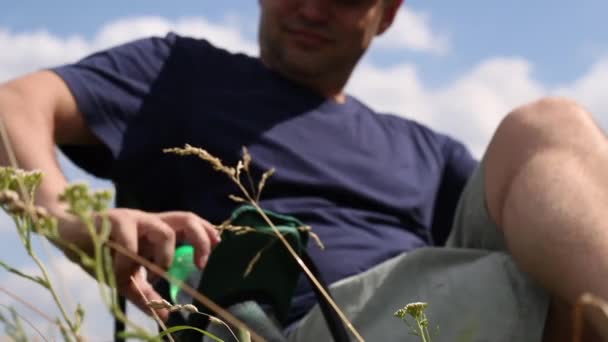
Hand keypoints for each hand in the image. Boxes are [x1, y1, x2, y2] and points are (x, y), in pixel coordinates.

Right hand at [59, 208, 220, 320]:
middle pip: (186, 218)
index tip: (218, 246)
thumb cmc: (100, 252)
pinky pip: (129, 241)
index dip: (207, 233)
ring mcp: (132, 219)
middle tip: (200, 264)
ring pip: (163, 231)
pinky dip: (128, 262)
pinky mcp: (112, 220)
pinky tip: (121, 272)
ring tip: (150, 272)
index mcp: (156, 231)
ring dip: (163, 257)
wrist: (65, 233)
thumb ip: (146, 294)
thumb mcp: (127, 277)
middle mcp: (149, 221)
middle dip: (200, 239)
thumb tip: (166, 316)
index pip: (189, 224)